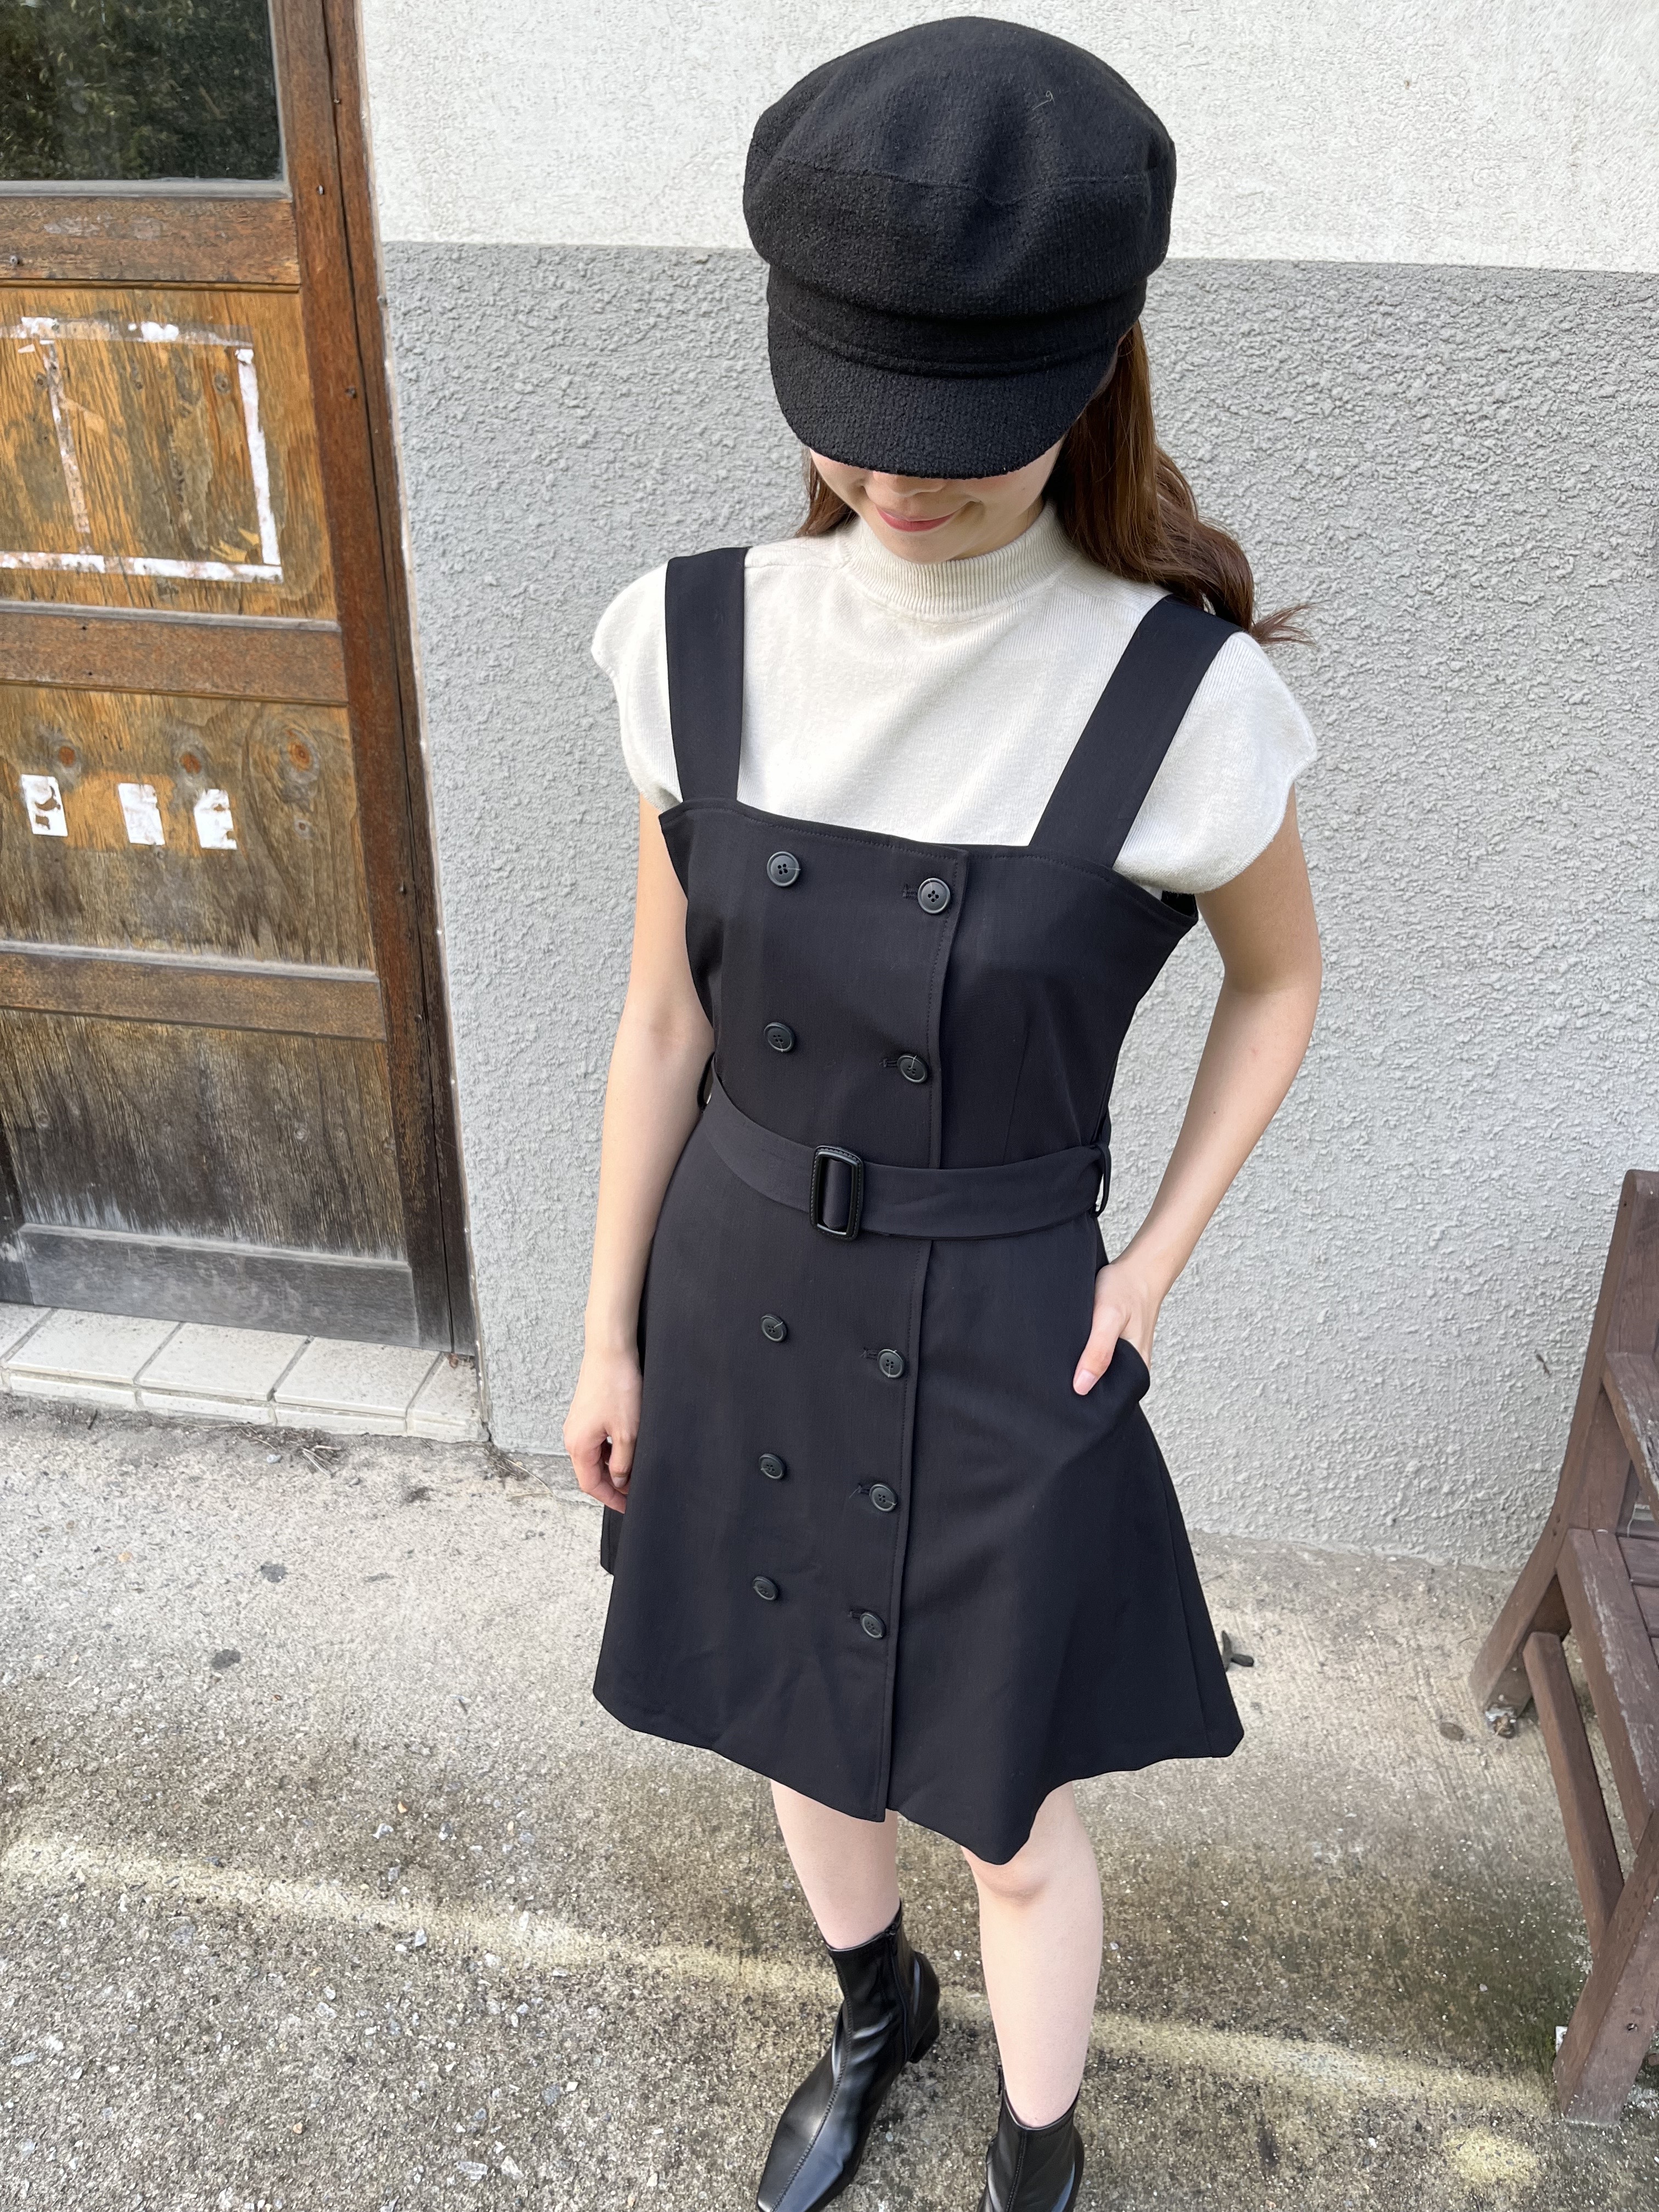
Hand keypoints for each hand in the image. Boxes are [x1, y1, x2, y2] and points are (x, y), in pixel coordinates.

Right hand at [562, 1345, 641, 1511]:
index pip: (591, 1484)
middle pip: (590, 1472)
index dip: (611, 1499)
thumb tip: (618, 1482)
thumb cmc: (618, 1387)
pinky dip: (609, 1451)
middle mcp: (572, 1437)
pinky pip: (595, 1442)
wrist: (610, 1352)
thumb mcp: (627, 1432)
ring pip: (593, 1457)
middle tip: (635, 1491)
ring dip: (612, 1467)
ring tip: (634, 1471)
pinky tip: (626, 1448)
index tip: (628, 1507)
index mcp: (578, 1446)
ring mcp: (577, 1425)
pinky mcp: (584, 1414)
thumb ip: (622, 1463)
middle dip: (612, 1485)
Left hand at [1073, 1251, 1164, 1395]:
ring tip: (1061, 1363)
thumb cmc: (1126, 1290)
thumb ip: (1098, 1352)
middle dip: (1078, 1386)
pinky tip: (1072, 1349)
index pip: (1108, 1401)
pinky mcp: (1115, 1347)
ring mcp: (1123, 1358)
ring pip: (1096, 1374)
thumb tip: (1082, 1387)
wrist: (1138, 1269)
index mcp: (1136, 1371)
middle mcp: (1131, 1368)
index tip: (1061, 1396)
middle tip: (1055, 1378)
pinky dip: (1082, 1356)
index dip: (1085, 1402)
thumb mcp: (1108, 1318)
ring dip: (1079, 1370)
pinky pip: (1096, 1359)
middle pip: (1100, 1390)